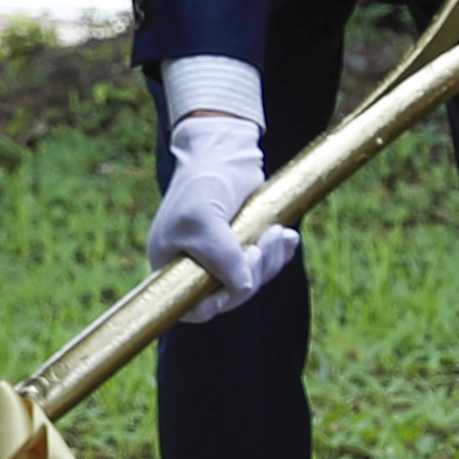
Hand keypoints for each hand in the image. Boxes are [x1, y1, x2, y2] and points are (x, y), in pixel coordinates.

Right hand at [147, 113, 297, 322]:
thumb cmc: (202, 182)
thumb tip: (244, 287)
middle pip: (227, 295)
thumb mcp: (203, 219)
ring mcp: (219, 257)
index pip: (190, 308)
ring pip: (250, 280)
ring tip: (278, 233)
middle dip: (252, 274)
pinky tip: (287, 238)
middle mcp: (193, 266)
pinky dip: (279, 253)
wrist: (223, 150)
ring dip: (270, 261)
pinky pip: (265, 263)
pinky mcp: (243, 243)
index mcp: (170, 266)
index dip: (215, 304)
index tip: (237, 285)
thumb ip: (221, 256)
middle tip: (262, 245)